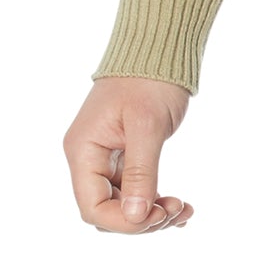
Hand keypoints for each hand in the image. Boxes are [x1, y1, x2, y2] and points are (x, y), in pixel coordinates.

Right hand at [64, 76, 195, 234]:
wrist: (160, 46)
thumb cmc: (150, 78)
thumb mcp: (147, 125)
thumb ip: (141, 172)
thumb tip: (136, 218)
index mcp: (84, 151)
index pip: (92, 207)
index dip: (124, 222)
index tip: (157, 217)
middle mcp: (90, 159)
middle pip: (107, 211)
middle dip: (141, 219)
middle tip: (177, 209)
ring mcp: (107, 158)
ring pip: (124, 204)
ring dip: (152, 213)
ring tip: (184, 209)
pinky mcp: (127, 156)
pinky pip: (137, 190)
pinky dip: (156, 200)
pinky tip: (181, 207)